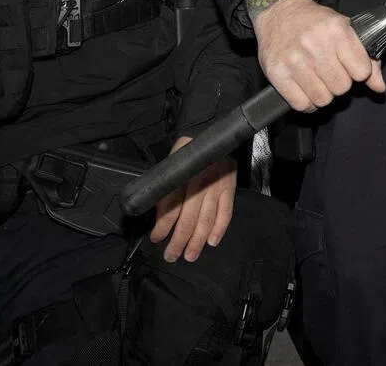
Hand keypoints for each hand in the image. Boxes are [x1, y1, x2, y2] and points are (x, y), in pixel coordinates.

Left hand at [150, 135, 236, 262]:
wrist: (210, 130)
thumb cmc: (187, 150)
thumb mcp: (171, 164)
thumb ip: (166, 187)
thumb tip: (159, 216)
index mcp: (183, 176)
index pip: (171, 207)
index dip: (162, 226)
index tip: (156, 238)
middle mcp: (200, 182)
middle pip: (188, 218)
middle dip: (178, 241)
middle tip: (171, 255)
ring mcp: (217, 186)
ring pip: (206, 219)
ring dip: (197, 241)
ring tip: (190, 255)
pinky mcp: (229, 188)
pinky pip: (226, 212)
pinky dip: (220, 228)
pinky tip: (212, 241)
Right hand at [250, 0, 385, 112]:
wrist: (279, 12)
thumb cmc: (315, 22)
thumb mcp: (344, 30)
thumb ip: (366, 58)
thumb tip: (379, 87)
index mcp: (337, 30)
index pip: (362, 72)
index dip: (358, 72)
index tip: (350, 66)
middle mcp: (316, 45)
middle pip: (342, 87)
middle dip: (339, 83)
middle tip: (331, 71)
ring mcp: (295, 60)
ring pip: (322, 99)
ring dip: (323, 93)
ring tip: (317, 78)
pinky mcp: (277, 73)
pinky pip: (301, 104)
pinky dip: (306, 101)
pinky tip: (306, 87)